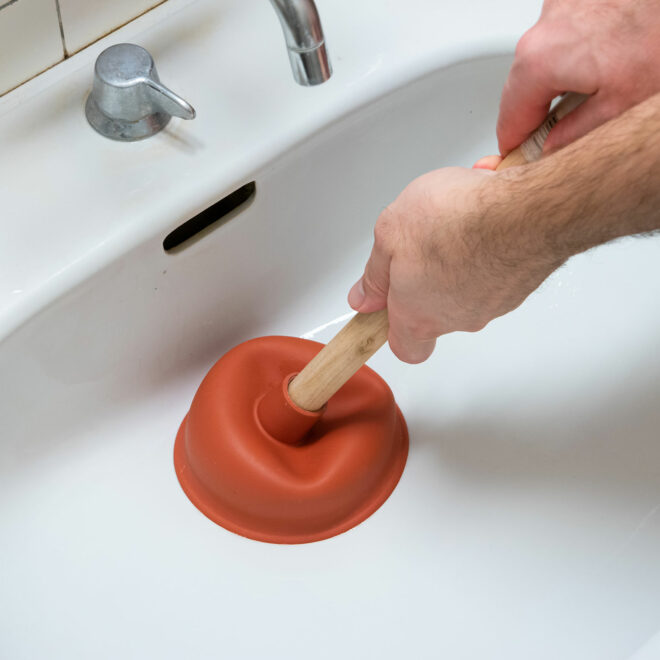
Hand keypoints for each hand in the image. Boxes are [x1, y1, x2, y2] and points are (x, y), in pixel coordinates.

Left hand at [347, 168, 563, 362]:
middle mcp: (457, 319)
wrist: (525, 210)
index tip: (386, 306)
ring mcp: (492, 305)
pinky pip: (495, 271)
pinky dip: (487, 250)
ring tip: (455, 223)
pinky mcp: (520, 285)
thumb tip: (364, 297)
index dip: (394, 330)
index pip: (406, 349)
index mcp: (419, 316)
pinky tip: (484, 221)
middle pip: (435, 311)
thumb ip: (374, 273)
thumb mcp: (391, 234)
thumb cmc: (457, 220)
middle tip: (421, 245)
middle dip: (426, 279)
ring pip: (467, 288)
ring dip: (458, 259)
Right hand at [497, 0, 659, 155]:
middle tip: (570, 129)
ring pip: (545, 58)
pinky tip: (611, 53)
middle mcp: (543, 26)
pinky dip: (580, 49)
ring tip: (605, 82)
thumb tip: (553, 148)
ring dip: (564, 77)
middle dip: (542, 111)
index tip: (522, 161)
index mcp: (540, 60)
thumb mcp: (623, 105)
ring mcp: (562, 2)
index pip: (508, 121)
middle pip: (523, 87)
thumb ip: (575, 135)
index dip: (516, 147)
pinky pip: (566, 32)